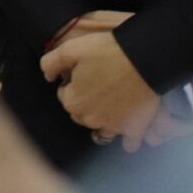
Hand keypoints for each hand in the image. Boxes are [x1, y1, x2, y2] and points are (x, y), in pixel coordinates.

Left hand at [45, 16, 170, 148]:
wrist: (144, 58)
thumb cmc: (107, 51)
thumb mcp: (71, 49)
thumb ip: (51, 63)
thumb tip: (47, 77)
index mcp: (73, 102)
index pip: (65, 96)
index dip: (72, 83)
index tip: (83, 73)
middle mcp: (90, 119)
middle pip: (81, 114)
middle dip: (85, 102)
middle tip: (98, 84)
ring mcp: (113, 126)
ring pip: (101, 130)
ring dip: (102, 121)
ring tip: (111, 106)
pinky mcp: (133, 129)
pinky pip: (129, 144)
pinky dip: (128, 140)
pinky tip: (128, 131)